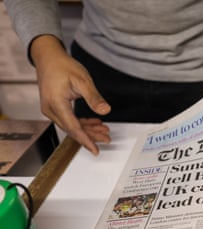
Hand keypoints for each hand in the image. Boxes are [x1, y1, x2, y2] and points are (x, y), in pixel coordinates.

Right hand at [30, 35, 111, 154]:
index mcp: (56, 104)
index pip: (73, 128)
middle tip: (106, 138)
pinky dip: (82, 122)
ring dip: (88, 129)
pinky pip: (69, 119)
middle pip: (73, 129)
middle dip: (90, 135)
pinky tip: (94, 122)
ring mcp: (51, 109)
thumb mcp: (82, 80)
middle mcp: (50, 109)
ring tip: (103, 130)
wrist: (48, 57)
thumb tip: (105, 111)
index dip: (86, 140)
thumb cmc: (63, 66)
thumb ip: (94, 97)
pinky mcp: (54, 107)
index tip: (95, 150)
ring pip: (71, 125)